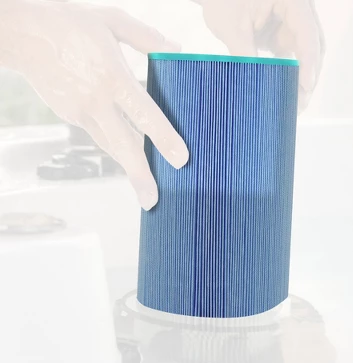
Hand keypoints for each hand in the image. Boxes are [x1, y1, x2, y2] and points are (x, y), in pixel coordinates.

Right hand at [0, 0, 188, 209]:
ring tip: (144, 190)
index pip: (143, 113)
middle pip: (123, 145)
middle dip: (139, 176)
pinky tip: (128, 154)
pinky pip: (99, 135)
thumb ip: (147, 39)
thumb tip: (177, 50)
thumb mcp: (112, 21)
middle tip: (152, 201)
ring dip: (128, 168)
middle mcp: (96, 101)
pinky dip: (115, 147)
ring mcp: (81, 112)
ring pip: (110, 146)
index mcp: (112, 77)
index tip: (180, 160)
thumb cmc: (69, 23)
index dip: (163, 138)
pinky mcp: (71, 117)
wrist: (21, 32)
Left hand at [200, 0, 324, 111]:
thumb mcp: (233, 28)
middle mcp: (297, 10)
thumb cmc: (222, 1)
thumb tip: (254, 86)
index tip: (306, 86)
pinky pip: (291, 56)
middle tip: (301, 102)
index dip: (308, 61)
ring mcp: (291, 23)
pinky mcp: (282, 35)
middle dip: (309, 74)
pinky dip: (288, 74)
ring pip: (305, 53)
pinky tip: (285, 93)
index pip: (306, 32)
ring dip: (300, 77)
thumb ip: (246, 54)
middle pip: (313, 44)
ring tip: (295, 103)